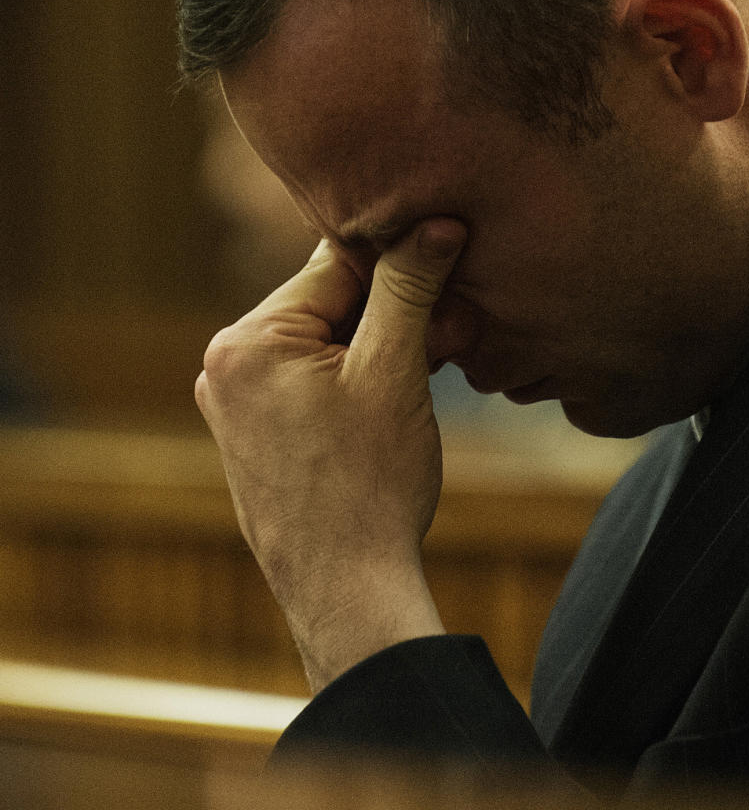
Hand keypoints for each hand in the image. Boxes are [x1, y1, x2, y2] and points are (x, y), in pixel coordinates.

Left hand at [195, 217, 466, 690]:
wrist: (346, 593)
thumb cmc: (371, 486)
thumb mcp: (395, 372)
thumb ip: (409, 288)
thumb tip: (435, 222)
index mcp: (247, 341)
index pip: (335, 266)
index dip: (400, 263)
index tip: (451, 261)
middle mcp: (225, 364)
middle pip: (328, 303)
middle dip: (394, 310)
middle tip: (456, 328)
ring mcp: (233, 402)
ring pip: (323, 341)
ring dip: (380, 344)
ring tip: (438, 361)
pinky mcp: (251, 433)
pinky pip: (308, 378)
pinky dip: (354, 376)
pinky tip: (398, 393)